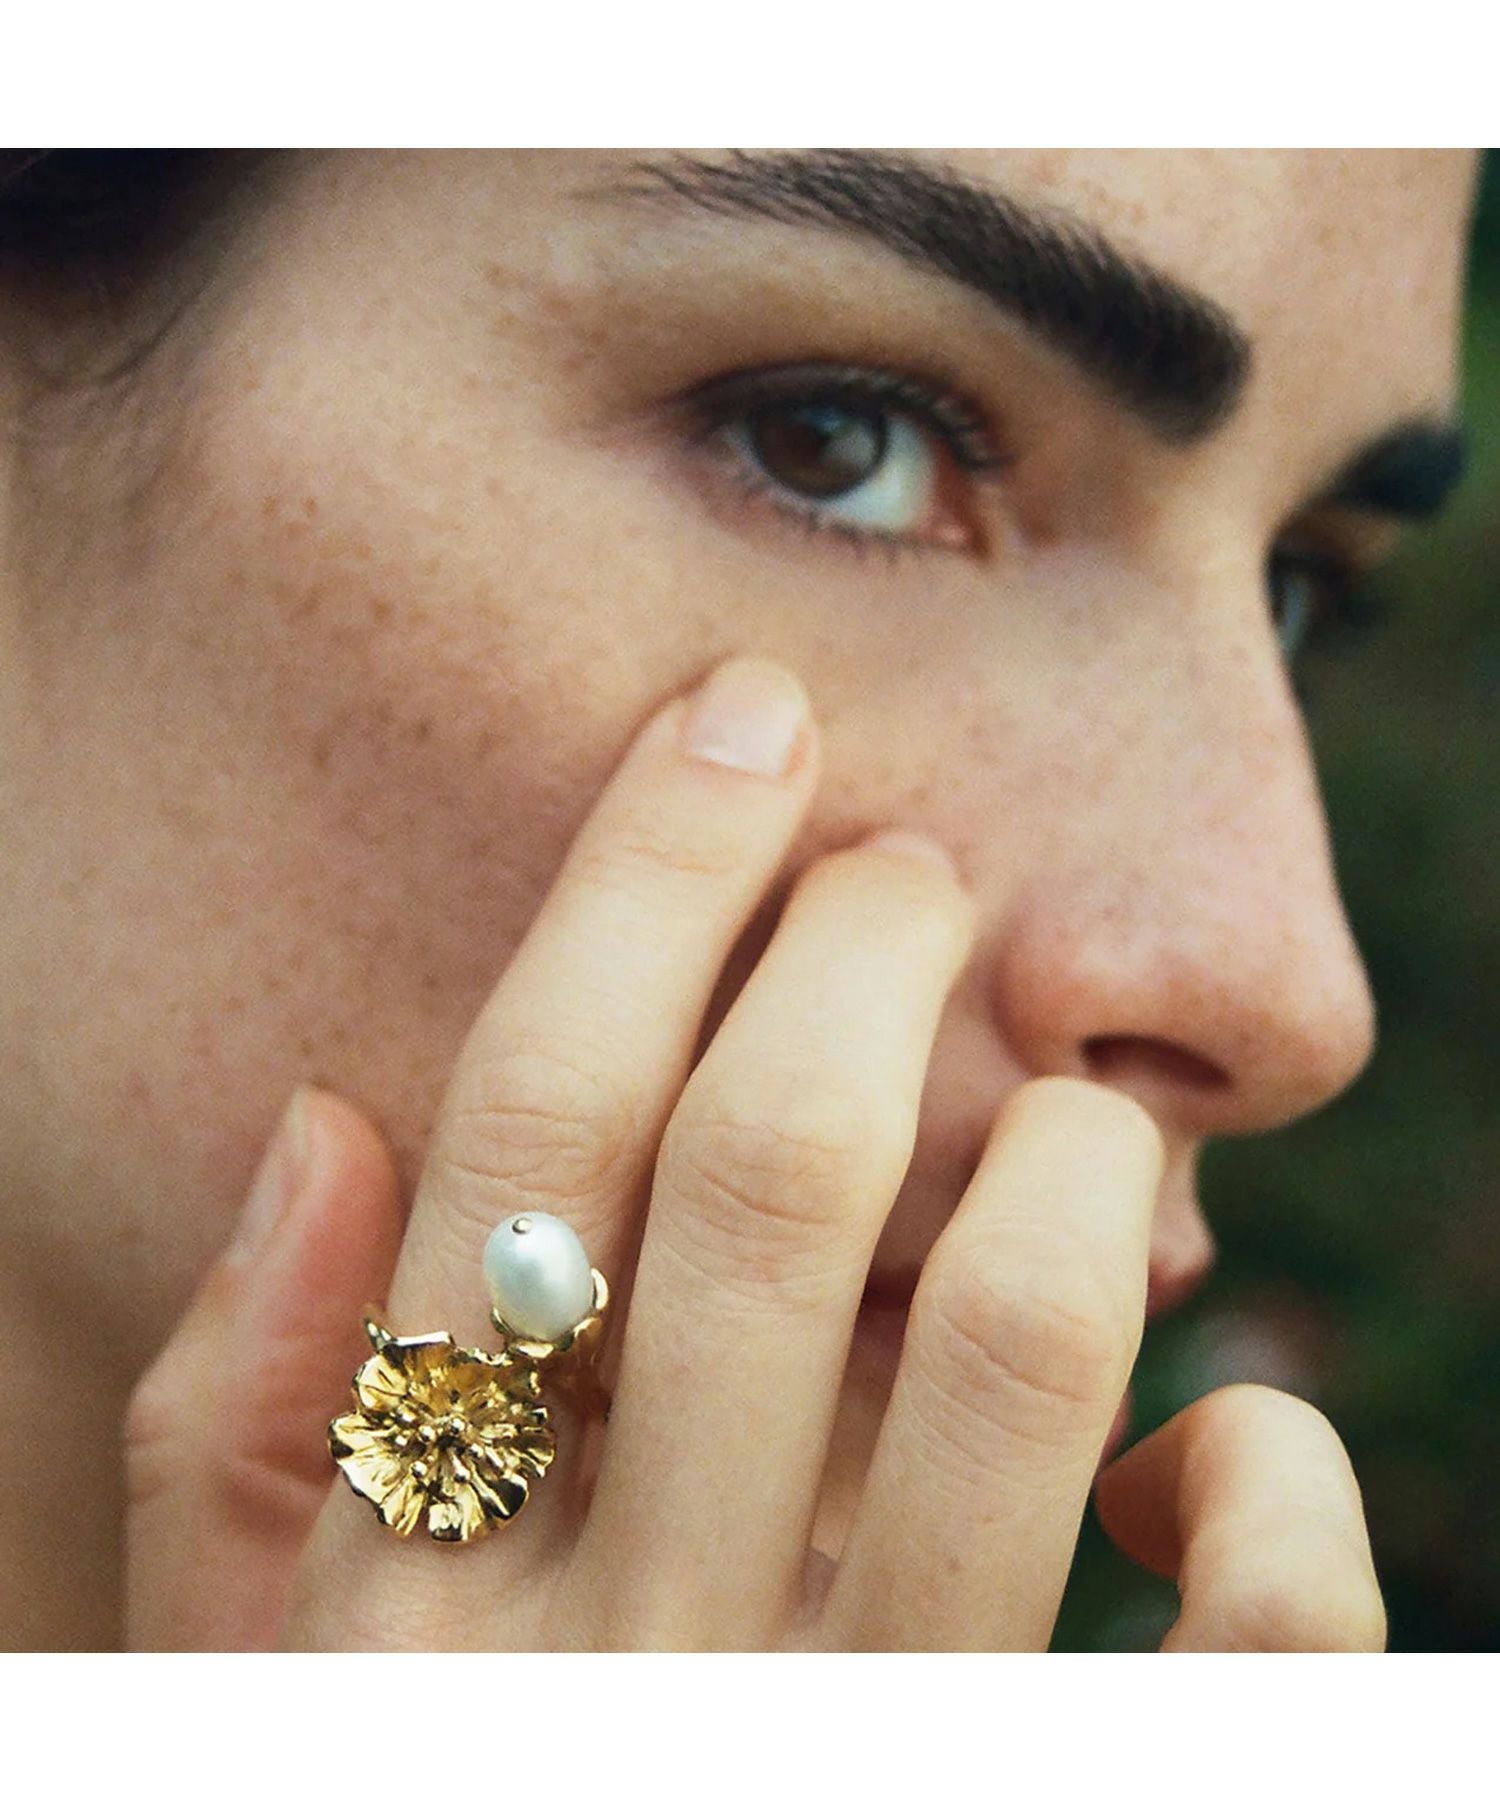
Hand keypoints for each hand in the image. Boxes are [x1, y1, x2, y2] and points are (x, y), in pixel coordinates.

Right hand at [122, 655, 1385, 1650]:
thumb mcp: (236, 1713)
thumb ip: (229, 1446)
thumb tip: (327, 1130)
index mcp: (423, 1604)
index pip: (527, 1133)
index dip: (640, 881)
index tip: (744, 718)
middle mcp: (645, 1664)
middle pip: (777, 1184)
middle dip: (863, 952)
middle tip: (906, 874)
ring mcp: (882, 1774)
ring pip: (1016, 1348)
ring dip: (1073, 1169)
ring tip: (1072, 1112)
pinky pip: (1255, 1641)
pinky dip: (1268, 1485)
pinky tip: (1213, 1449)